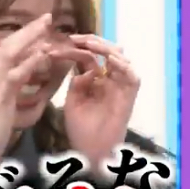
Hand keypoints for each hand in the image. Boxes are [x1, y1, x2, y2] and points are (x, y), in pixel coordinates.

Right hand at [0, 14, 54, 181]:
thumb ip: (4, 95)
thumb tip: (18, 86)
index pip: (0, 53)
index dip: (19, 41)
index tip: (36, 32)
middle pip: (5, 46)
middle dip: (26, 31)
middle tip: (46, 18)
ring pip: (9, 52)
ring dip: (30, 37)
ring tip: (47, 25)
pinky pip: (16, 73)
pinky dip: (30, 62)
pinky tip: (44, 54)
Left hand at [60, 34, 139, 166]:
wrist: (90, 150)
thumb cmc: (81, 128)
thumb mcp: (72, 101)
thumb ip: (77, 83)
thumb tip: (84, 69)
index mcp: (95, 80)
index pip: (89, 56)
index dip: (75, 48)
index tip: (56, 45)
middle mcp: (110, 80)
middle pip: (107, 52)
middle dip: (91, 41)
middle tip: (73, 38)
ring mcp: (120, 87)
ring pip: (121, 59)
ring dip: (106, 48)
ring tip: (89, 44)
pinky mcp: (129, 97)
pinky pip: (133, 77)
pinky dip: (123, 66)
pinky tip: (109, 60)